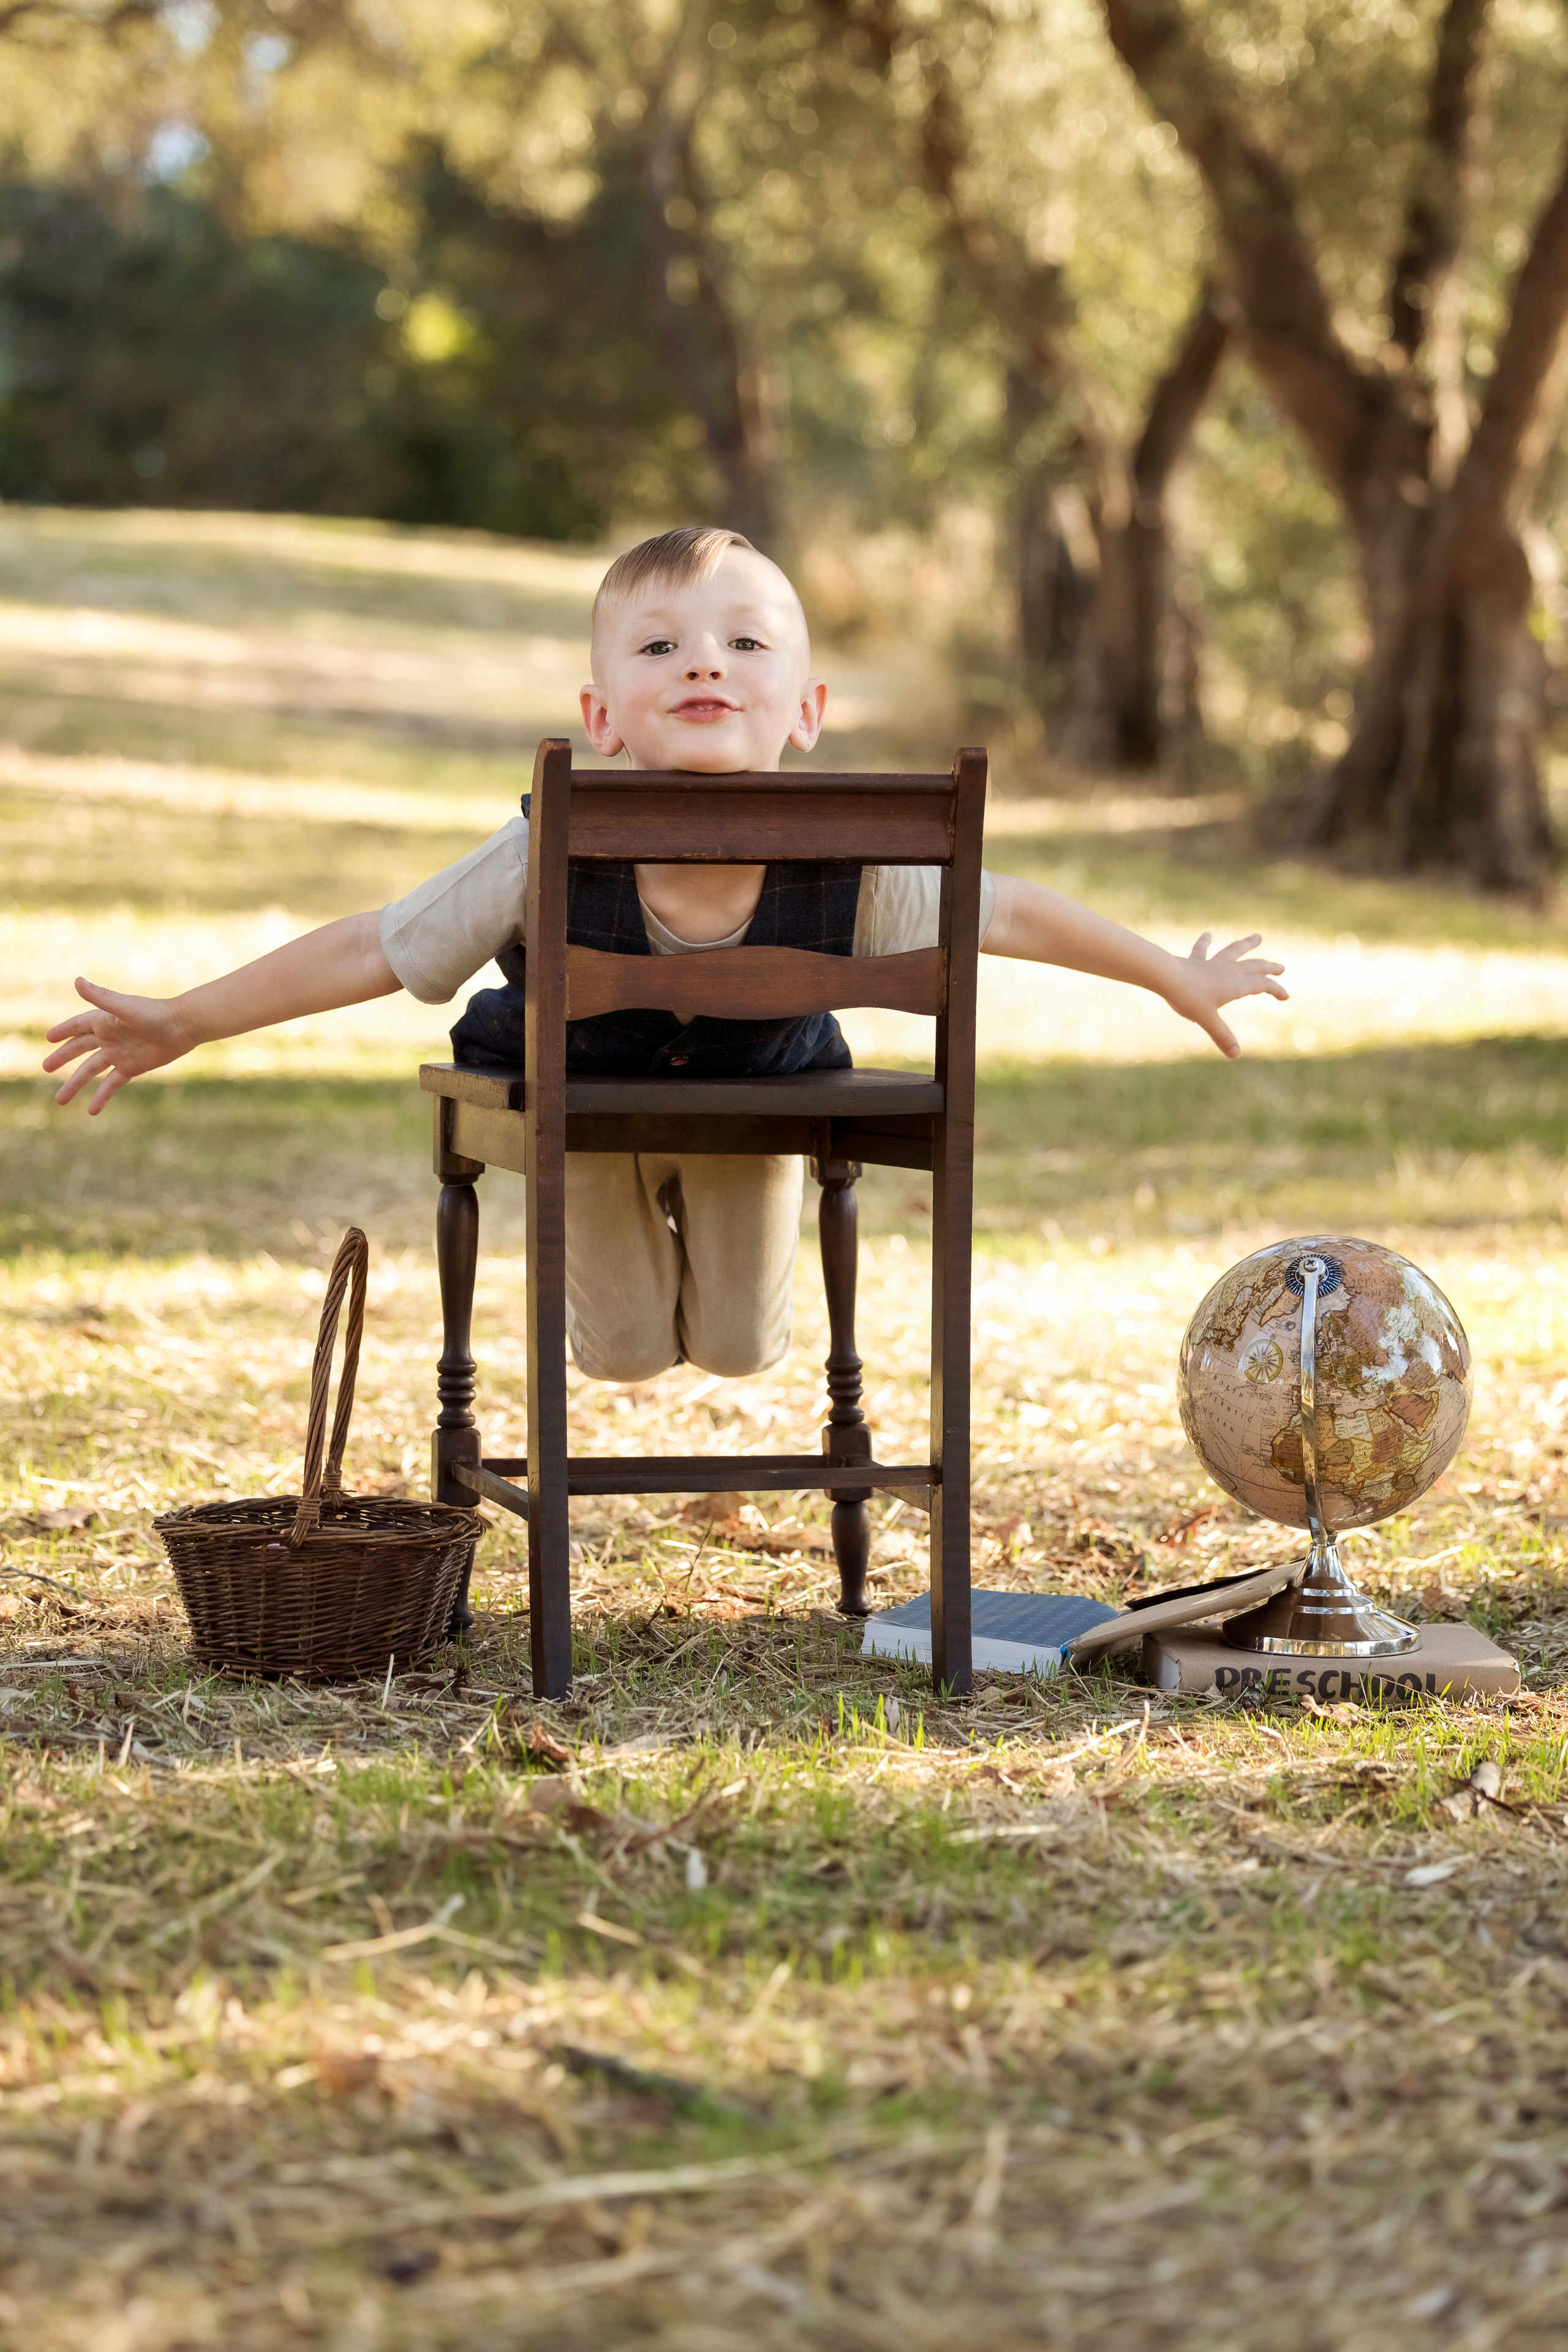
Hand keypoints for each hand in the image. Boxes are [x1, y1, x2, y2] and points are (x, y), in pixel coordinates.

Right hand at [43, 978, 195, 1113]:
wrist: (182, 1028)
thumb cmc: (155, 1014)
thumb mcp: (124, 1008)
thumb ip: (101, 998)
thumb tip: (77, 981)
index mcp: (103, 1021)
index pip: (77, 1026)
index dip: (63, 1031)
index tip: (49, 1038)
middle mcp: (108, 1037)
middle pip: (79, 1049)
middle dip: (62, 1058)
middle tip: (45, 1067)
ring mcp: (118, 1054)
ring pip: (91, 1071)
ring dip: (75, 1084)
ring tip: (60, 1099)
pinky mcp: (131, 1068)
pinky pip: (111, 1084)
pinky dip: (101, 1096)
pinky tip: (91, 1110)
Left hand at [1163, 932, 1288, 1057]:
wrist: (1167, 977)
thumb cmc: (1188, 998)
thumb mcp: (1207, 1019)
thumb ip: (1222, 1036)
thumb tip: (1235, 1054)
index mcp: (1235, 985)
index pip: (1262, 986)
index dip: (1276, 990)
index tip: (1285, 996)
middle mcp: (1228, 971)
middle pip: (1254, 966)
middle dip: (1269, 968)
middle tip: (1281, 967)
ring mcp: (1212, 963)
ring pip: (1234, 951)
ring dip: (1247, 945)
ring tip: (1257, 937)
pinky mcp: (1195, 961)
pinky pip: (1202, 950)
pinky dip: (1205, 942)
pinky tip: (1207, 935)